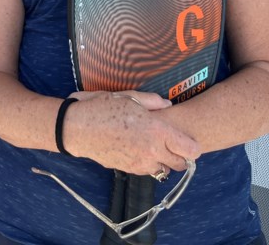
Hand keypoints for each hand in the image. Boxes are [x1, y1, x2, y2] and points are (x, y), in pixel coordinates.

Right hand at [63, 90, 200, 174]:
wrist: (77, 128)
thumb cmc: (101, 108)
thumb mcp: (129, 97)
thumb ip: (153, 102)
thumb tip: (167, 105)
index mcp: (156, 131)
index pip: (190, 150)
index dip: (192, 146)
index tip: (187, 141)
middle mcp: (151, 151)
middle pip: (180, 164)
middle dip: (179, 156)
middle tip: (170, 143)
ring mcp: (139, 163)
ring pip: (163, 170)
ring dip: (161, 161)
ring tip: (150, 146)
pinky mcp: (128, 170)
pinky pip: (146, 171)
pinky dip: (146, 163)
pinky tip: (135, 149)